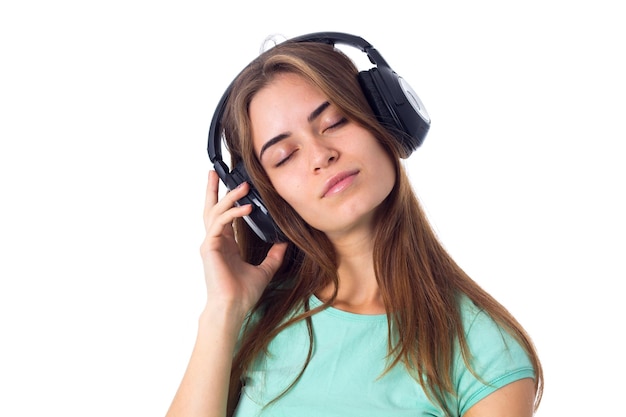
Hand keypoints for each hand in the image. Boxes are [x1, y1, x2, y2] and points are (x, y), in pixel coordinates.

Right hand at [200, 170, 286, 317]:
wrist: (233, 308)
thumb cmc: (243, 293)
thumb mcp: (265, 269)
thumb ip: (274, 255)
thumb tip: (284, 241)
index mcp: (225, 244)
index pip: (224, 215)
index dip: (227, 199)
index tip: (234, 185)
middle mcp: (215, 241)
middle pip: (211, 208)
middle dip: (213, 189)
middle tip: (215, 172)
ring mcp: (211, 243)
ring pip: (216, 211)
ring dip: (228, 196)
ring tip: (243, 186)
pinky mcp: (210, 247)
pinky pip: (220, 223)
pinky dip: (233, 213)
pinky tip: (247, 208)